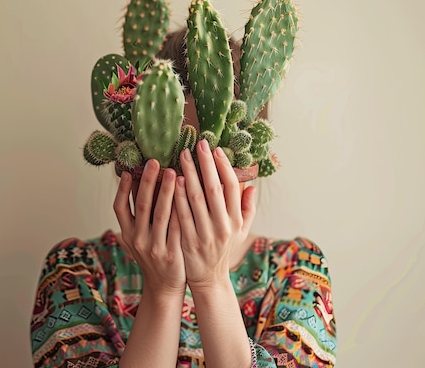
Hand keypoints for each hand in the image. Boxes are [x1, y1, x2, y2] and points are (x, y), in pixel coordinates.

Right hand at [113, 159, 185, 295]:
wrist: (164, 287)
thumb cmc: (154, 254)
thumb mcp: (139, 236)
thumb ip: (139, 213)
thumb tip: (139, 180)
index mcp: (126, 234)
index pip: (119, 207)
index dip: (123, 188)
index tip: (129, 170)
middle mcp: (137, 240)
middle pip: (141, 206)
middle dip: (148, 182)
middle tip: (154, 161)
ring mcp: (154, 248)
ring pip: (161, 214)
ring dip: (167, 191)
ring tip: (173, 172)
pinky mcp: (172, 254)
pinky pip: (177, 227)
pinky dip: (181, 210)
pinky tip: (188, 195)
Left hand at [174, 139, 256, 289]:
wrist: (209, 280)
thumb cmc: (223, 250)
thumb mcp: (241, 231)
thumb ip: (247, 208)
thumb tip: (251, 185)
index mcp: (236, 220)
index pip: (232, 187)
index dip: (224, 167)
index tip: (215, 150)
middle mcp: (223, 226)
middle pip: (214, 189)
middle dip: (205, 164)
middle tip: (197, 144)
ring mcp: (206, 234)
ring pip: (196, 199)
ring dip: (189, 175)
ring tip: (182, 156)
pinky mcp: (189, 241)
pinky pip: (182, 214)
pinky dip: (178, 196)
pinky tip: (173, 180)